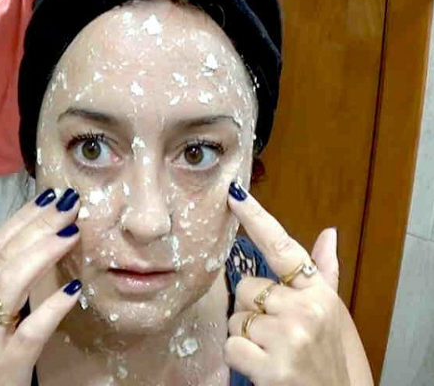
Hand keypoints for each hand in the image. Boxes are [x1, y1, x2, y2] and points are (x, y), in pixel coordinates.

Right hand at [0, 188, 81, 385]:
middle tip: (69, 206)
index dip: (22, 219)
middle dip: (39, 227)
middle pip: (4, 258)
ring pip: (10, 285)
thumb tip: (35, 242)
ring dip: (43, 255)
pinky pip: (32, 330)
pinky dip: (53, 307)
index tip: (50, 197)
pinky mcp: (5, 365)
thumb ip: (0, 282)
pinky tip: (73, 289)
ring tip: (71, 234)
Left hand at [224, 182, 349, 385]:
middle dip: (251, 309)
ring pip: (235, 319)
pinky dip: (240, 358)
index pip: (282, 247)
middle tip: (275, 332)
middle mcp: (305, 310)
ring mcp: (289, 338)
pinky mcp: (272, 366)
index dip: (256, 218)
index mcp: (317, 293)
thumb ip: (324, 272)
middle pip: (244, 288)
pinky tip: (263, 367)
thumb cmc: (325, 354)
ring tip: (272, 350)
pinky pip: (232, 346)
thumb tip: (329, 233)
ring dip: (246, 336)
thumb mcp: (330, 312)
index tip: (234, 195)